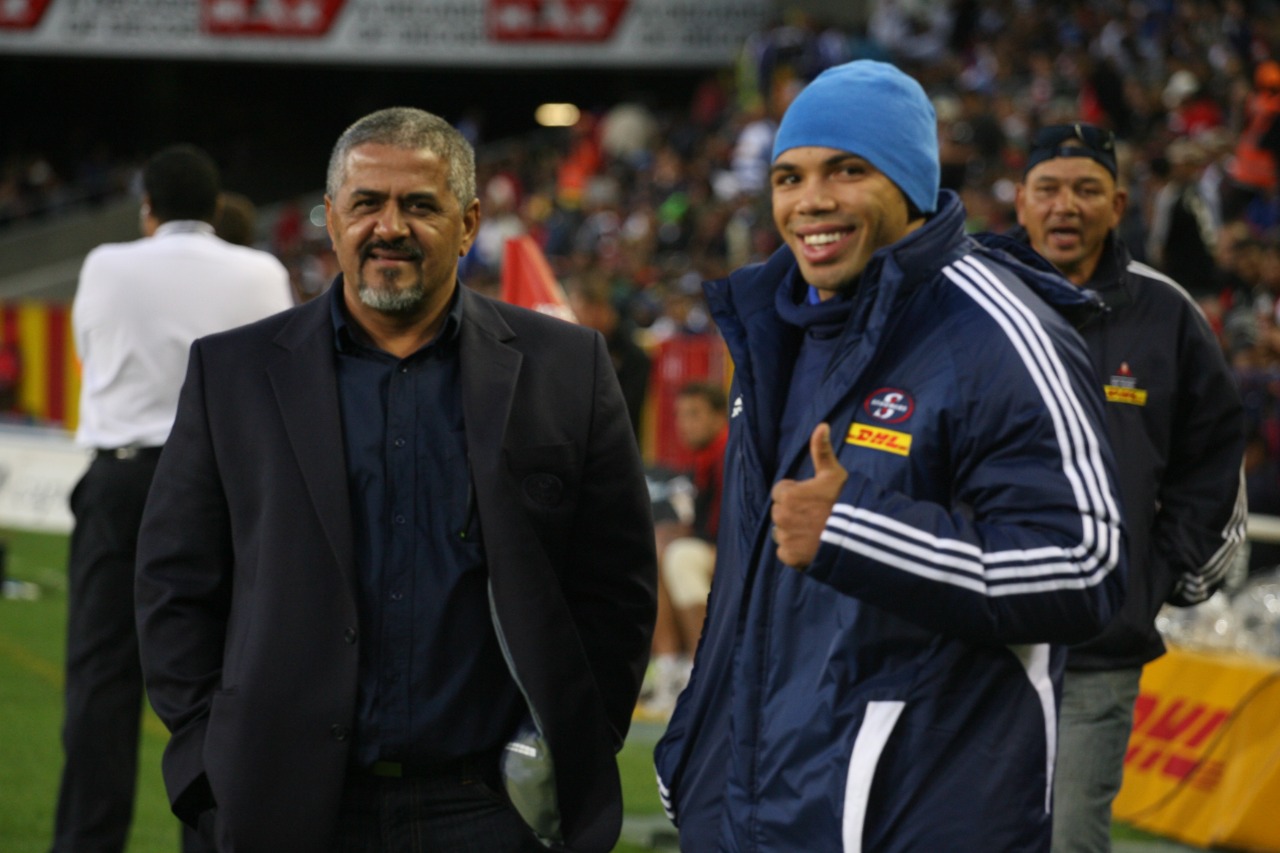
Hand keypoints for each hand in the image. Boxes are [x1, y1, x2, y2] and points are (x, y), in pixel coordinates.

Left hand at [770, 423, 847, 568]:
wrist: (857, 537)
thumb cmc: (845, 502)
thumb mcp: (834, 474)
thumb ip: (821, 450)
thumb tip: (821, 425)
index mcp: (787, 494)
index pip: (781, 492)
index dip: (796, 494)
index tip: (813, 499)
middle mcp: (781, 516)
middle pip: (780, 512)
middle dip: (793, 513)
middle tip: (816, 516)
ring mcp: (785, 537)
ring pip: (782, 532)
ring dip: (793, 532)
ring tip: (816, 532)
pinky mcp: (789, 557)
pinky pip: (785, 552)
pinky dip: (796, 551)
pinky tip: (813, 546)